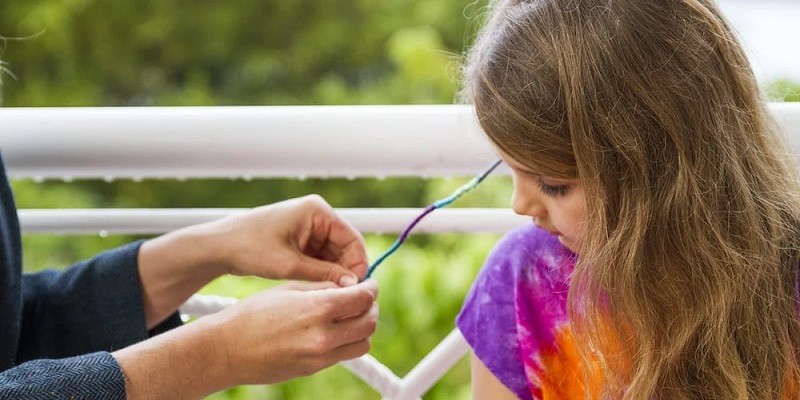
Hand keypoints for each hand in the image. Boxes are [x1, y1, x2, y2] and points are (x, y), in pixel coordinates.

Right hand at [113, 279, 378, 398]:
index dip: (370, 287)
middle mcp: (324, 336)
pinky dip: (348, 341)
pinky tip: (334, 329)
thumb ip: (324, 287)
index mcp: (318, 309)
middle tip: (362, 298)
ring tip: (349, 315)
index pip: (364, 298)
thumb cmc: (253, 313)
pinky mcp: (314, 369)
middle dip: (370, 306)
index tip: (368, 284)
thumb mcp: (290, 289)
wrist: (227, 349)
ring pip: (364, 342)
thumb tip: (349, 286)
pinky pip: (346, 354)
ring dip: (363, 327)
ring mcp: (321, 356)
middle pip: (370, 321)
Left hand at [202, 194, 367, 285]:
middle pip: (344, 246)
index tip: (355, 288)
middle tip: (342, 295)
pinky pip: (320, 256)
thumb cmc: (249, 247)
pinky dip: (320, 271)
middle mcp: (315, 214)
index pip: (352, 238)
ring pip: (333, 254)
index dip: (357, 265)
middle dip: (344, 270)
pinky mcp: (299, 238)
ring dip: (332, 273)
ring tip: (326, 294)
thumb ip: (324, 274)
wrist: (218, 246)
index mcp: (317, 211)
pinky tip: (315, 287)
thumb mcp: (290, 265)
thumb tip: (353, 285)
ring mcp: (308, 226)